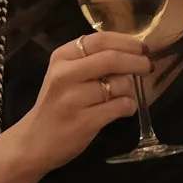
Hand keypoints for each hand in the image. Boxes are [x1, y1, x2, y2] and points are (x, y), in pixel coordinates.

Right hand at [7, 32, 149, 172]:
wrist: (33, 143)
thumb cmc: (55, 106)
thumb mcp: (65, 75)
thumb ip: (91, 60)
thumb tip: (133, 52)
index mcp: (62, 57)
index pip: (100, 39)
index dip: (128, 42)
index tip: (143, 48)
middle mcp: (65, 74)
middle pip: (112, 59)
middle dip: (137, 62)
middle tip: (148, 67)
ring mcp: (73, 99)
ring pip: (119, 84)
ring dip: (130, 89)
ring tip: (122, 96)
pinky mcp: (84, 121)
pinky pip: (121, 106)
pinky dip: (128, 106)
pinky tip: (122, 109)